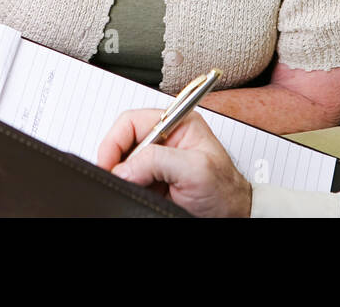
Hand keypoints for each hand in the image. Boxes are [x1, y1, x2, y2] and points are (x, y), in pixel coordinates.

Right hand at [96, 109, 253, 217]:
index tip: (108, 162)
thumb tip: (124, 167)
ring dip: (122, 175)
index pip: (133, 121)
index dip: (115, 140)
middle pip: (125, 141)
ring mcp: (158, 162)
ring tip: (131, 187)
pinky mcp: (153, 181)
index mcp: (178, 124)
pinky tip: (136, 192)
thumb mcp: (195, 170)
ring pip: (125, 162)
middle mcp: (165, 139)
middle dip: (117, 159)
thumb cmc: (226, 192)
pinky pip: (130, 179)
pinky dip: (127, 186)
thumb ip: (158, 160)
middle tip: (116, 178)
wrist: (232, 218)